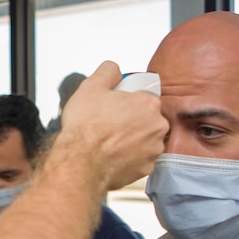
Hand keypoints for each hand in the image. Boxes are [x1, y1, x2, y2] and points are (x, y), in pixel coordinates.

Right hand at [56, 61, 167, 190]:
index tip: (115, 108)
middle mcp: (157, 127)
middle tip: (110, 125)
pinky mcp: (146, 169)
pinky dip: (129, 158)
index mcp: (148, 104)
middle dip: (132, 121)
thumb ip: (108, 71)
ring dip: (132, 141)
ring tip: (109, 142)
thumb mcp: (91, 86)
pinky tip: (113, 156)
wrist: (80, 162)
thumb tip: (115, 69)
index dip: (128, 102)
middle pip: (147, 120)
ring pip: (145, 141)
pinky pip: (140, 160)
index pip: (143, 98)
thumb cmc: (86, 128)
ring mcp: (153, 150)